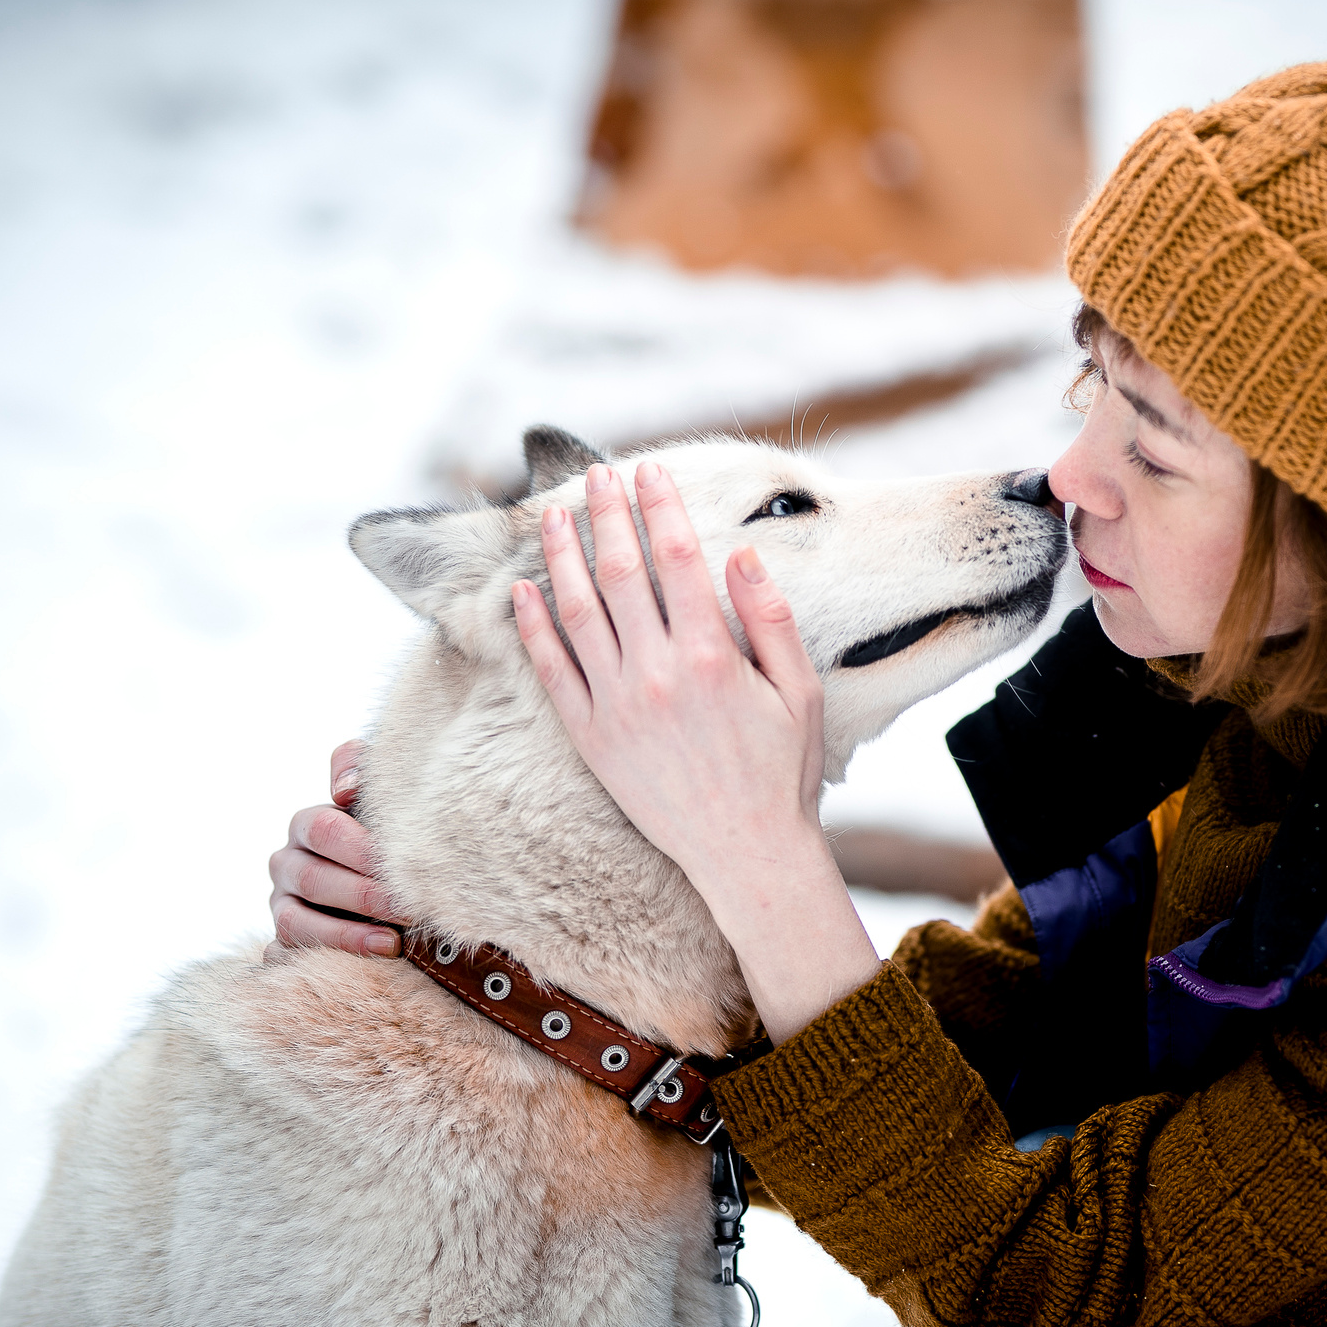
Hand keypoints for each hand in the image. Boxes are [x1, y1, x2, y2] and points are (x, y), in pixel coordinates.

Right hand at [264, 739, 402, 960]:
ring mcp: (280, 906)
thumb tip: (343, 791)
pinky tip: (348, 971)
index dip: (362, 848)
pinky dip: (307, 963)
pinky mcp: (281, 943)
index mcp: (308, 826)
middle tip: (411, 909)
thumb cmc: (386, 835)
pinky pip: (279, 957)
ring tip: (391, 944)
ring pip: (294, 922)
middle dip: (365, 895)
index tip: (406, 866)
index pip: (324, 829)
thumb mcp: (377, 793)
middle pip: (313, 879)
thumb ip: (360, 767)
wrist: (387, 884)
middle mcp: (287, 864)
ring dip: (345, 935)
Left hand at [512, 460, 878, 1039]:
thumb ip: (772, 619)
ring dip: (562, 557)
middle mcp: (657, 676)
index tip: (649, 471)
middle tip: (598, 474)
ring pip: (576, 613)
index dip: (659, 507)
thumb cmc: (784, 773)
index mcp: (712, 658)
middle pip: (620, 574)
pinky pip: (552, 671)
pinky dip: (533, 627)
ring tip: (556, 515)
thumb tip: (740, 552)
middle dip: (607, 516)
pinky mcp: (592, 738)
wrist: (745, 855)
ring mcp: (617, 707)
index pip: (676, 559)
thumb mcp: (802, 693)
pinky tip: (524, 590)